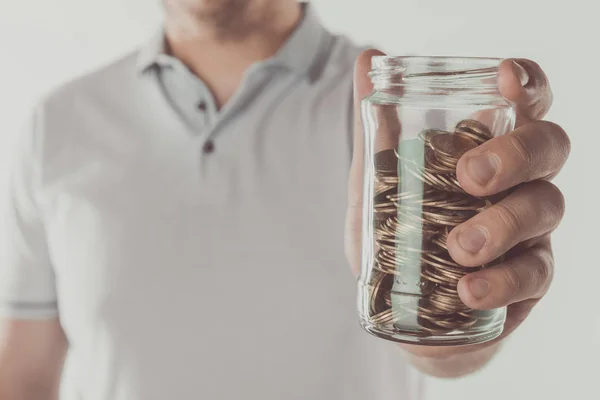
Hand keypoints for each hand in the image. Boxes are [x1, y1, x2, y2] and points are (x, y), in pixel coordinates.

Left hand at [345, 51, 570, 360]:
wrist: (399, 305)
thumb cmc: (396, 233)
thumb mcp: (377, 178)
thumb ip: (376, 125)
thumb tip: (366, 57)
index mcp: (487, 148)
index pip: (526, 103)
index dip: (527, 84)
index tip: (505, 77)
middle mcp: (519, 181)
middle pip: (549, 146)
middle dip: (515, 154)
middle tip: (469, 177)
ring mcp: (529, 230)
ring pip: (547, 207)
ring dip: (502, 224)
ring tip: (456, 246)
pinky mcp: (528, 280)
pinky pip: (535, 274)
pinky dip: (501, 280)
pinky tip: (468, 288)